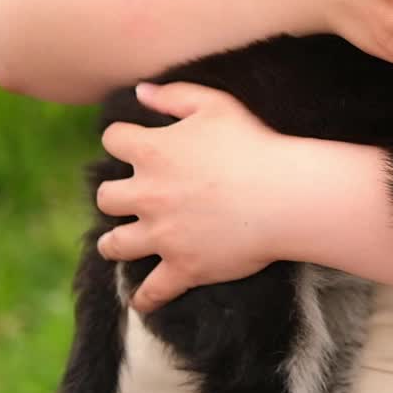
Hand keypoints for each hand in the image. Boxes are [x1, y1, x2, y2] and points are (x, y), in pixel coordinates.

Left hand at [95, 82, 299, 312]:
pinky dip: (145, 297)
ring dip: (115, 242)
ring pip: (116, 244)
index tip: (135, 144)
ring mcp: (162, 235)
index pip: (113, 140)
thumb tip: (140, 93)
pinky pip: (152, 291)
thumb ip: (173, 96)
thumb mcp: (216, 105)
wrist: (285, 196)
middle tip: (132, 196)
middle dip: (117, 194)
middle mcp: (147, 195)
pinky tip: (142, 300)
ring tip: (121, 243)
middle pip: (107, 197)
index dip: (123, 139)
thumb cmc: (254, 145)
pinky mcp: (183, 267)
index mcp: (152, 152)